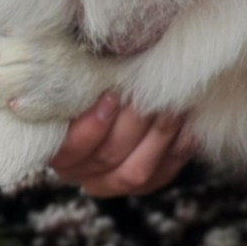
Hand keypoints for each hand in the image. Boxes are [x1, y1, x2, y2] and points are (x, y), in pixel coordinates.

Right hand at [50, 92, 194, 197]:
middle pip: (108, 156)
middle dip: (133, 123)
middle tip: (149, 92)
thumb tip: (91, 61)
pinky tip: (187, 127)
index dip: (93, 126)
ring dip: (157, 137)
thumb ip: (77, 82)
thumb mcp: (72, 85)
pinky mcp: (144, 184)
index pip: (72, 148)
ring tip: (171, 107)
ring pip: (136, 172)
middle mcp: (82, 173)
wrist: (107, 102)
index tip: (112, 95)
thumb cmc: (81, 86)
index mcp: (59, 150)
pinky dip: (176, 152)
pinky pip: (162, 176)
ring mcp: (113, 183)